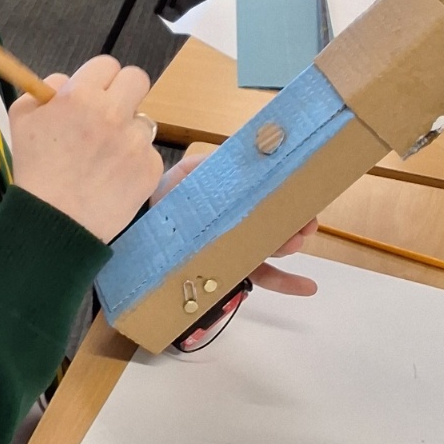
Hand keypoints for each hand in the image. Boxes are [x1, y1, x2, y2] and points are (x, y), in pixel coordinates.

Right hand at [10, 57, 162, 243]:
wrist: (54, 221)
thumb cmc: (34, 168)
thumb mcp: (22, 117)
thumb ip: (45, 89)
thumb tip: (68, 82)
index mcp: (81, 95)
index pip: (107, 64)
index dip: (99, 79)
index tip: (94, 94)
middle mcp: (113, 113)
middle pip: (137, 79)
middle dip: (124, 93)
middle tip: (110, 114)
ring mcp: (136, 141)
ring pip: (143, 120)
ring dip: (128, 132)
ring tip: (106, 157)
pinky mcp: (151, 167)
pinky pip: (148, 153)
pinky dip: (134, 163)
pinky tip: (114, 178)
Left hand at [151, 155, 319, 296]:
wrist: (137, 232)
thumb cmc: (162, 198)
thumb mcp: (187, 174)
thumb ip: (214, 166)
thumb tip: (248, 157)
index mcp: (233, 193)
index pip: (268, 191)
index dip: (289, 192)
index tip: (305, 193)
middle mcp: (240, 218)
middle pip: (276, 219)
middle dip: (295, 220)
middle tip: (302, 225)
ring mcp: (238, 244)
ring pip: (273, 246)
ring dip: (290, 245)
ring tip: (293, 244)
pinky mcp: (232, 267)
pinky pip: (260, 276)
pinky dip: (285, 281)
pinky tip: (307, 286)